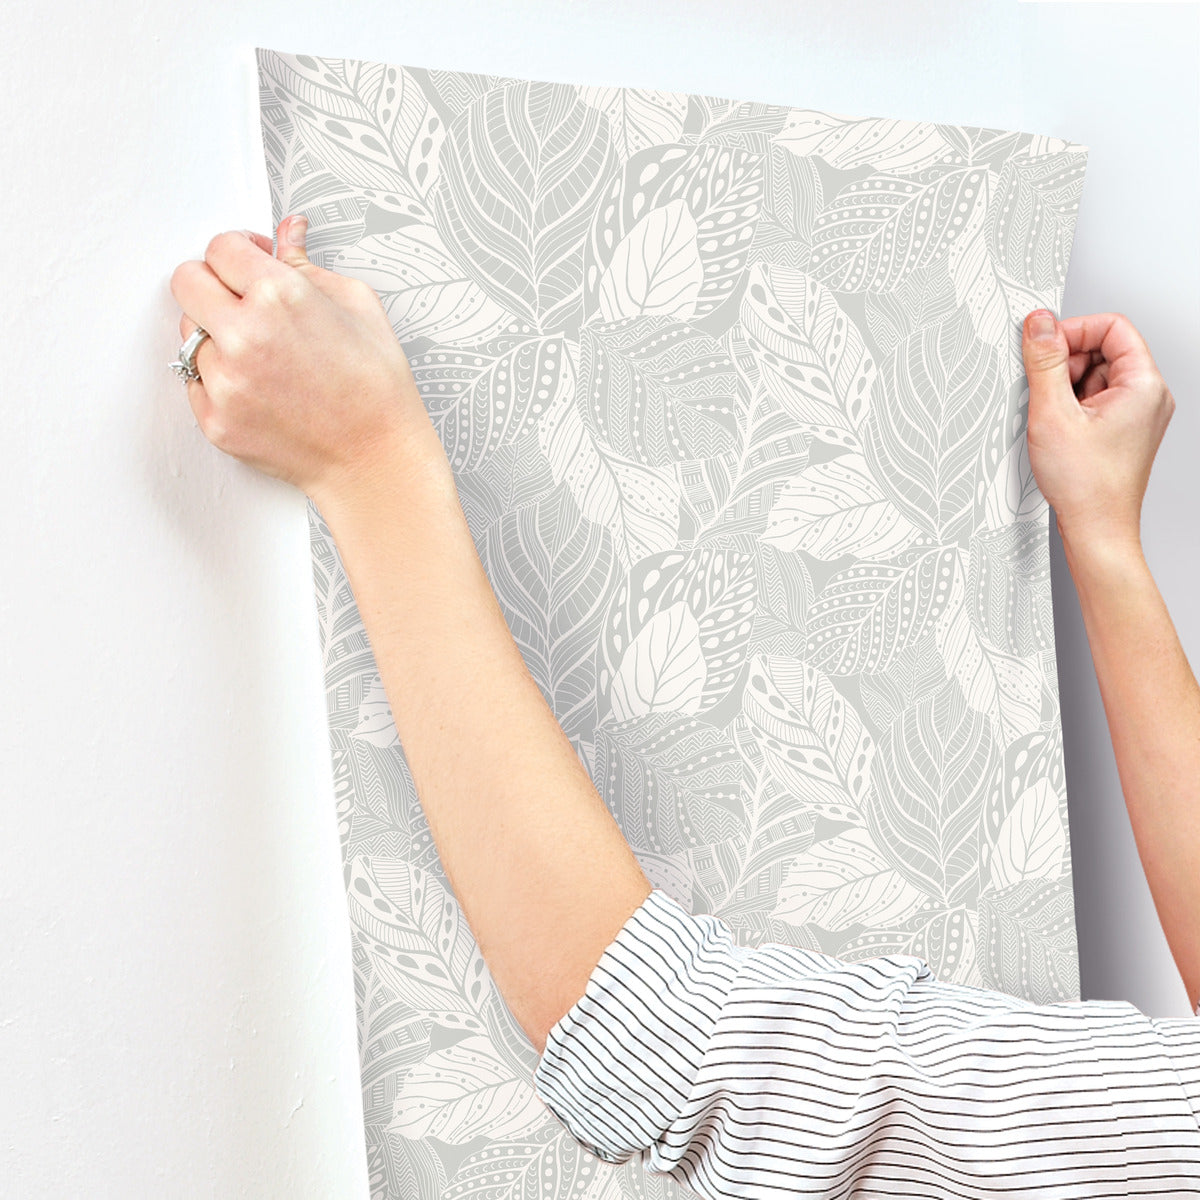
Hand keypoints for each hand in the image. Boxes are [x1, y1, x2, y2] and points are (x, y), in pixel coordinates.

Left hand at [169, 215, 441, 504]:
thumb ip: (309, 265)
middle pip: (186, 281)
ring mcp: (225, 381)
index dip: (237, 251)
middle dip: (212, 283)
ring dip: (216, 336)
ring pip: (189, 334)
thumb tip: (287, 233)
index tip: (249, 263)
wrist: (376, 459)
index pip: (220, 248)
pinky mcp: (216, 420)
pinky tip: (260, 387)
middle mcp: (244, 335)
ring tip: (262, 355)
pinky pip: (195, 382)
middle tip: (241, 300)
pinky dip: (220, 380)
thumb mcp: (358, 306)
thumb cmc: (377, 387)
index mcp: (280, 296)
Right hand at [1021, 308, 1175, 552]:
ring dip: (1065, 388)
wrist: (1097, 530)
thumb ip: (1045, 362)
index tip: (1044, 345)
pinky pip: (1094, 401)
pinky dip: (1070, 407)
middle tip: (1043, 389)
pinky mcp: (1122, 431)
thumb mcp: (1053, 413)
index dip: (1074, 330)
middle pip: (1103, 351)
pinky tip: (1057, 430)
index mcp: (1143, 385)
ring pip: (1096, 376)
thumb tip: (1039, 324)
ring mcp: (1137, 415)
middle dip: (1066, 363)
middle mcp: (1148, 397)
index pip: (1112, 327)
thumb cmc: (1086, 486)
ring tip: (1052, 418)